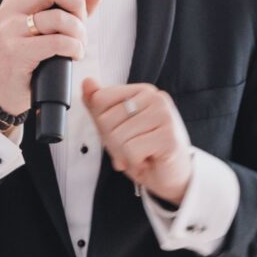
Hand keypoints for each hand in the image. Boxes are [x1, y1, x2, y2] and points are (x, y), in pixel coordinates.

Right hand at [0, 0, 99, 115]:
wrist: (2, 89)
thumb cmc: (25, 57)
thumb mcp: (43, 28)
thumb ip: (70, 8)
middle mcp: (9, 9)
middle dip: (77, 3)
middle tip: (81, 20)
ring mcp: (10, 30)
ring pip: (58, 17)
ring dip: (79, 31)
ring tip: (78, 42)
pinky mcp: (16, 52)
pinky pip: (57, 42)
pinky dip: (75, 48)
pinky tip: (74, 54)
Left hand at [83, 78, 193, 205]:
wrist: (170, 175)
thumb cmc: (144, 149)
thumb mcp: (115, 126)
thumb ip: (98, 105)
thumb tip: (87, 82)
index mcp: (142, 91)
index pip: (100, 99)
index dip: (102, 123)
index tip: (121, 131)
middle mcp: (156, 98)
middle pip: (106, 120)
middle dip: (113, 142)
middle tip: (132, 146)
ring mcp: (165, 116)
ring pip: (118, 136)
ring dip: (124, 153)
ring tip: (142, 153)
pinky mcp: (168, 137)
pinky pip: (131, 150)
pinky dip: (134, 161)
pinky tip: (148, 159)